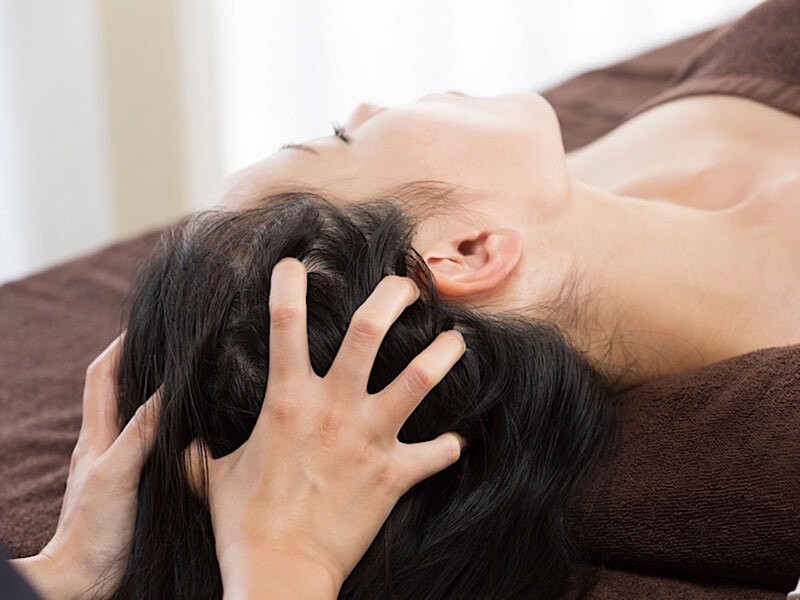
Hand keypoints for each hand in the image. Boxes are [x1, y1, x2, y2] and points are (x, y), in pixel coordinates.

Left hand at [11, 336, 160, 599]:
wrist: (83, 579)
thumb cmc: (93, 530)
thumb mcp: (118, 473)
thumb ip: (141, 431)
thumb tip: (168, 388)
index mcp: (96, 436)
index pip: (102, 376)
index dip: (120, 345)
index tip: (145, 324)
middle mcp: (105, 445)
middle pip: (117, 390)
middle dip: (139, 362)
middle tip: (172, 345)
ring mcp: (118, 465)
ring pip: (135, 417)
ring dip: (153, 393)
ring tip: (185, 378)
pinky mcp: (133, 485)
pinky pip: (150, 444)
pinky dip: (165, 427)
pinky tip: (189, 431)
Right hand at [186, 258, 466, 598]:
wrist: (281, 574)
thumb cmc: (244, 524)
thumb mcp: (211, 478)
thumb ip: (198, 451)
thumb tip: (178, 443)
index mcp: (287, 400)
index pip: (284, 323)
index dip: (288, 283)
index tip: (295, 263)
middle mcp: (333, 408)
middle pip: (369, 331)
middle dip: (393, 298)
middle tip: (408, 286)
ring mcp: (369, 438)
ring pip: (419, 378)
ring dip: (443, 354)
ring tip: (456, 340)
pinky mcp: (394, 474)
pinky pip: (436, 453)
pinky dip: (448, 446)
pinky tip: (455, 442)